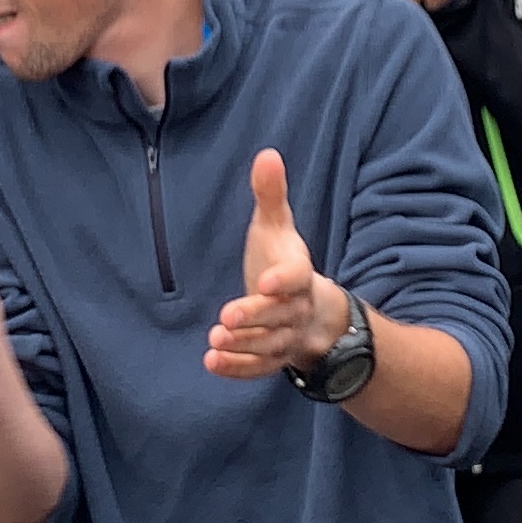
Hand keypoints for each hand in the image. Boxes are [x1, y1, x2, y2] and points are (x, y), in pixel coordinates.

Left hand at [207, 151, 347, 378]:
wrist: (310, 309)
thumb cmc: (284, 260)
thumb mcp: (277, 226)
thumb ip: (270, 195)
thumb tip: (266, 154)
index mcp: (298, 274)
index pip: (296, 278)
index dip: (282, 281)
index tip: (264, 282)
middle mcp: (295, 308)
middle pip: (280, 315)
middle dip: (255, 317)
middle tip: (226, 317)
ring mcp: (285, 336)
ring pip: (270, 345)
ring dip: (244, 345)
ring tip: (215, 340)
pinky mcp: (273, 358)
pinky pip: (259, 368)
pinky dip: (238, 368)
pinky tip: (211, 362)